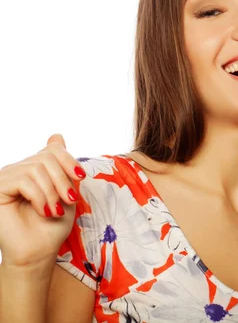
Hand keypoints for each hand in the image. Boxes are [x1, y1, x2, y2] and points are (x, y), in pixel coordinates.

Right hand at [0, 134, 84, 267]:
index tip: (81, 177)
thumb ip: (64, 168)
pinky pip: (23, 180)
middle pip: (47, 156)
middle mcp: (18, 170)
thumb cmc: (52, 226)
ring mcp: (6, 178)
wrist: (38, 253)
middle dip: (63, 179)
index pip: (53, 149)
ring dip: (52, 191)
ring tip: (55, 210)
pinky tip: (44, 211)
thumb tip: (55, 135)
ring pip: (36, 168)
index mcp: (34, 169)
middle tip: (70, 200)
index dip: (69, 160)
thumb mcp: (66, 192)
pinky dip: (40, 196)